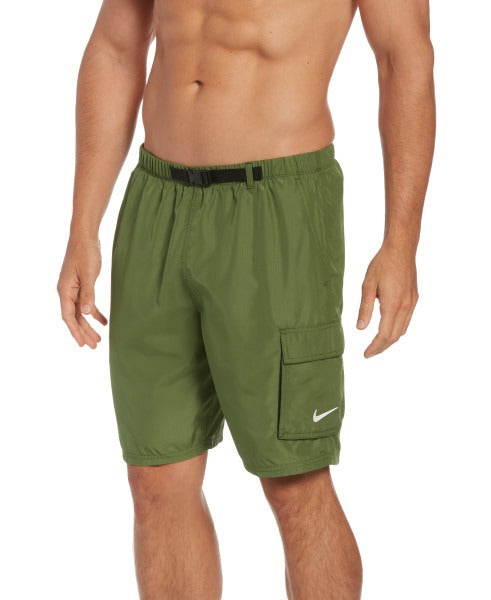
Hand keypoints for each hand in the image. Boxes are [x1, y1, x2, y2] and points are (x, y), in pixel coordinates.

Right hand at [57, 237, 107, 348]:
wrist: (85, 236)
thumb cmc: (86, 253)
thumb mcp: (89, 274)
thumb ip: (88, 294)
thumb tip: (86, 313)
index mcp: (65, 290)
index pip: (69, 316)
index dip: (75, 331)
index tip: (82, 344)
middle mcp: (66, 292)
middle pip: (75, 317)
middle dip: (84, 332)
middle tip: (94, 346)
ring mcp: (73, 289)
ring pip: (81, 312)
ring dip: (89, 325)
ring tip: (98, 339)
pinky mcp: (81, 285)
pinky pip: (86, 303)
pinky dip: (95, 313)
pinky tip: (104, 321)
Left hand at [357, 243, 417, 357]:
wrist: (401, 249)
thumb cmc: (382, 264)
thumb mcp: (368, 285)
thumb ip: (365, 308)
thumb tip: (360, 328)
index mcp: (392, 305)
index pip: (384, 334)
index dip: (375, 347)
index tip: (366, 354)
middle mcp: (405, 307)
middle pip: (394, 336)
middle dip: (381, 347)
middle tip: (369, 353)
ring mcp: (412, 303)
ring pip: (402, 330)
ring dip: (390, 340)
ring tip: (377, 344)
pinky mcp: (414, 299)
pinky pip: (406, 321)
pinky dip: (397, 330)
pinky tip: (388, 329)